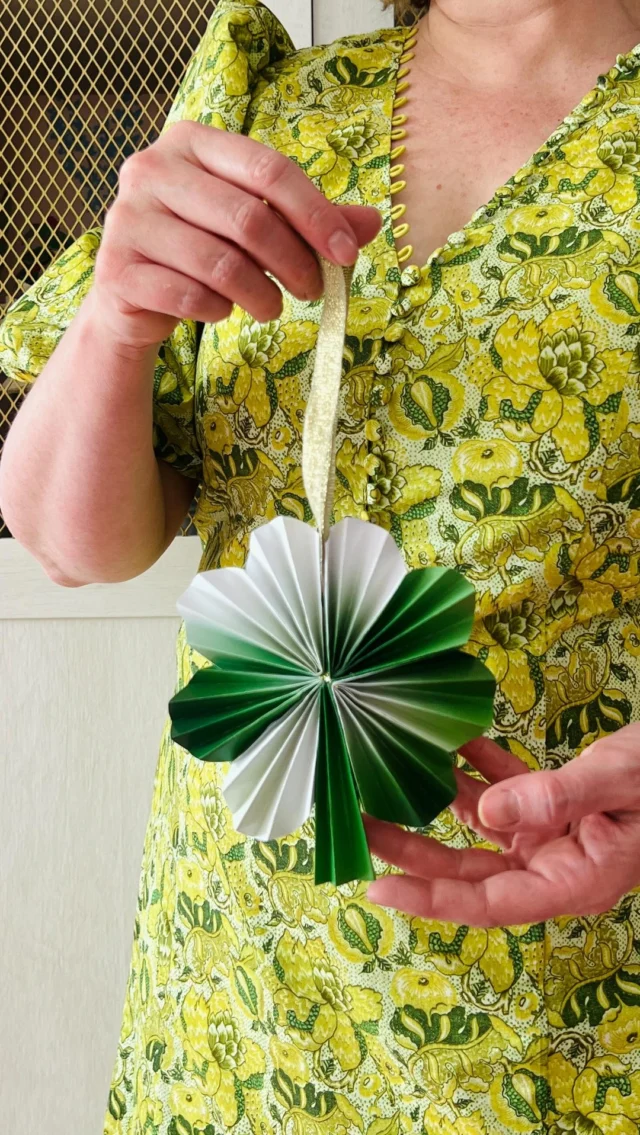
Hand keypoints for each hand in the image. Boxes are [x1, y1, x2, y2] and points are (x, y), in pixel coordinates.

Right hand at [94, 119, 381, 351]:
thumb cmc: (200, 250)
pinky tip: (222, 310)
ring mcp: (128, 219)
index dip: (316, 214)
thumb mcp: (256, 228)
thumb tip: (372, 223)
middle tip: (313, 290)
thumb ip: (307, 222)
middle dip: (294, 262)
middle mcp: (151, 169)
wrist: (133, 296)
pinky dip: (217, 309)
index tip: (347, 254)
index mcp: (191, 142)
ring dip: (262, 295)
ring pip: (220, 263)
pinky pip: (187, 296)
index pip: (267, 169)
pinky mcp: (116, 270)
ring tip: (271, 307)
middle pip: (248, 218)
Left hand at [364, 725, 639, 926]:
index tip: (376, 889)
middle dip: (413, 851)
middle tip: (358, 829)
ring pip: (479, 830)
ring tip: (383, 784)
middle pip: (469, 870)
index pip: (489, 902)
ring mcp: (554, 834)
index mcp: (575, 878)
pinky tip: (448, 744)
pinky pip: (506, 789)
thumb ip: (556, 796)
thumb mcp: (619, 780)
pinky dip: (478, 768)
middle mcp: (556, 863)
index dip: (429, 899)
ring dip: (434, 806)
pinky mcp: (557, 804)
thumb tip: (484, 813)